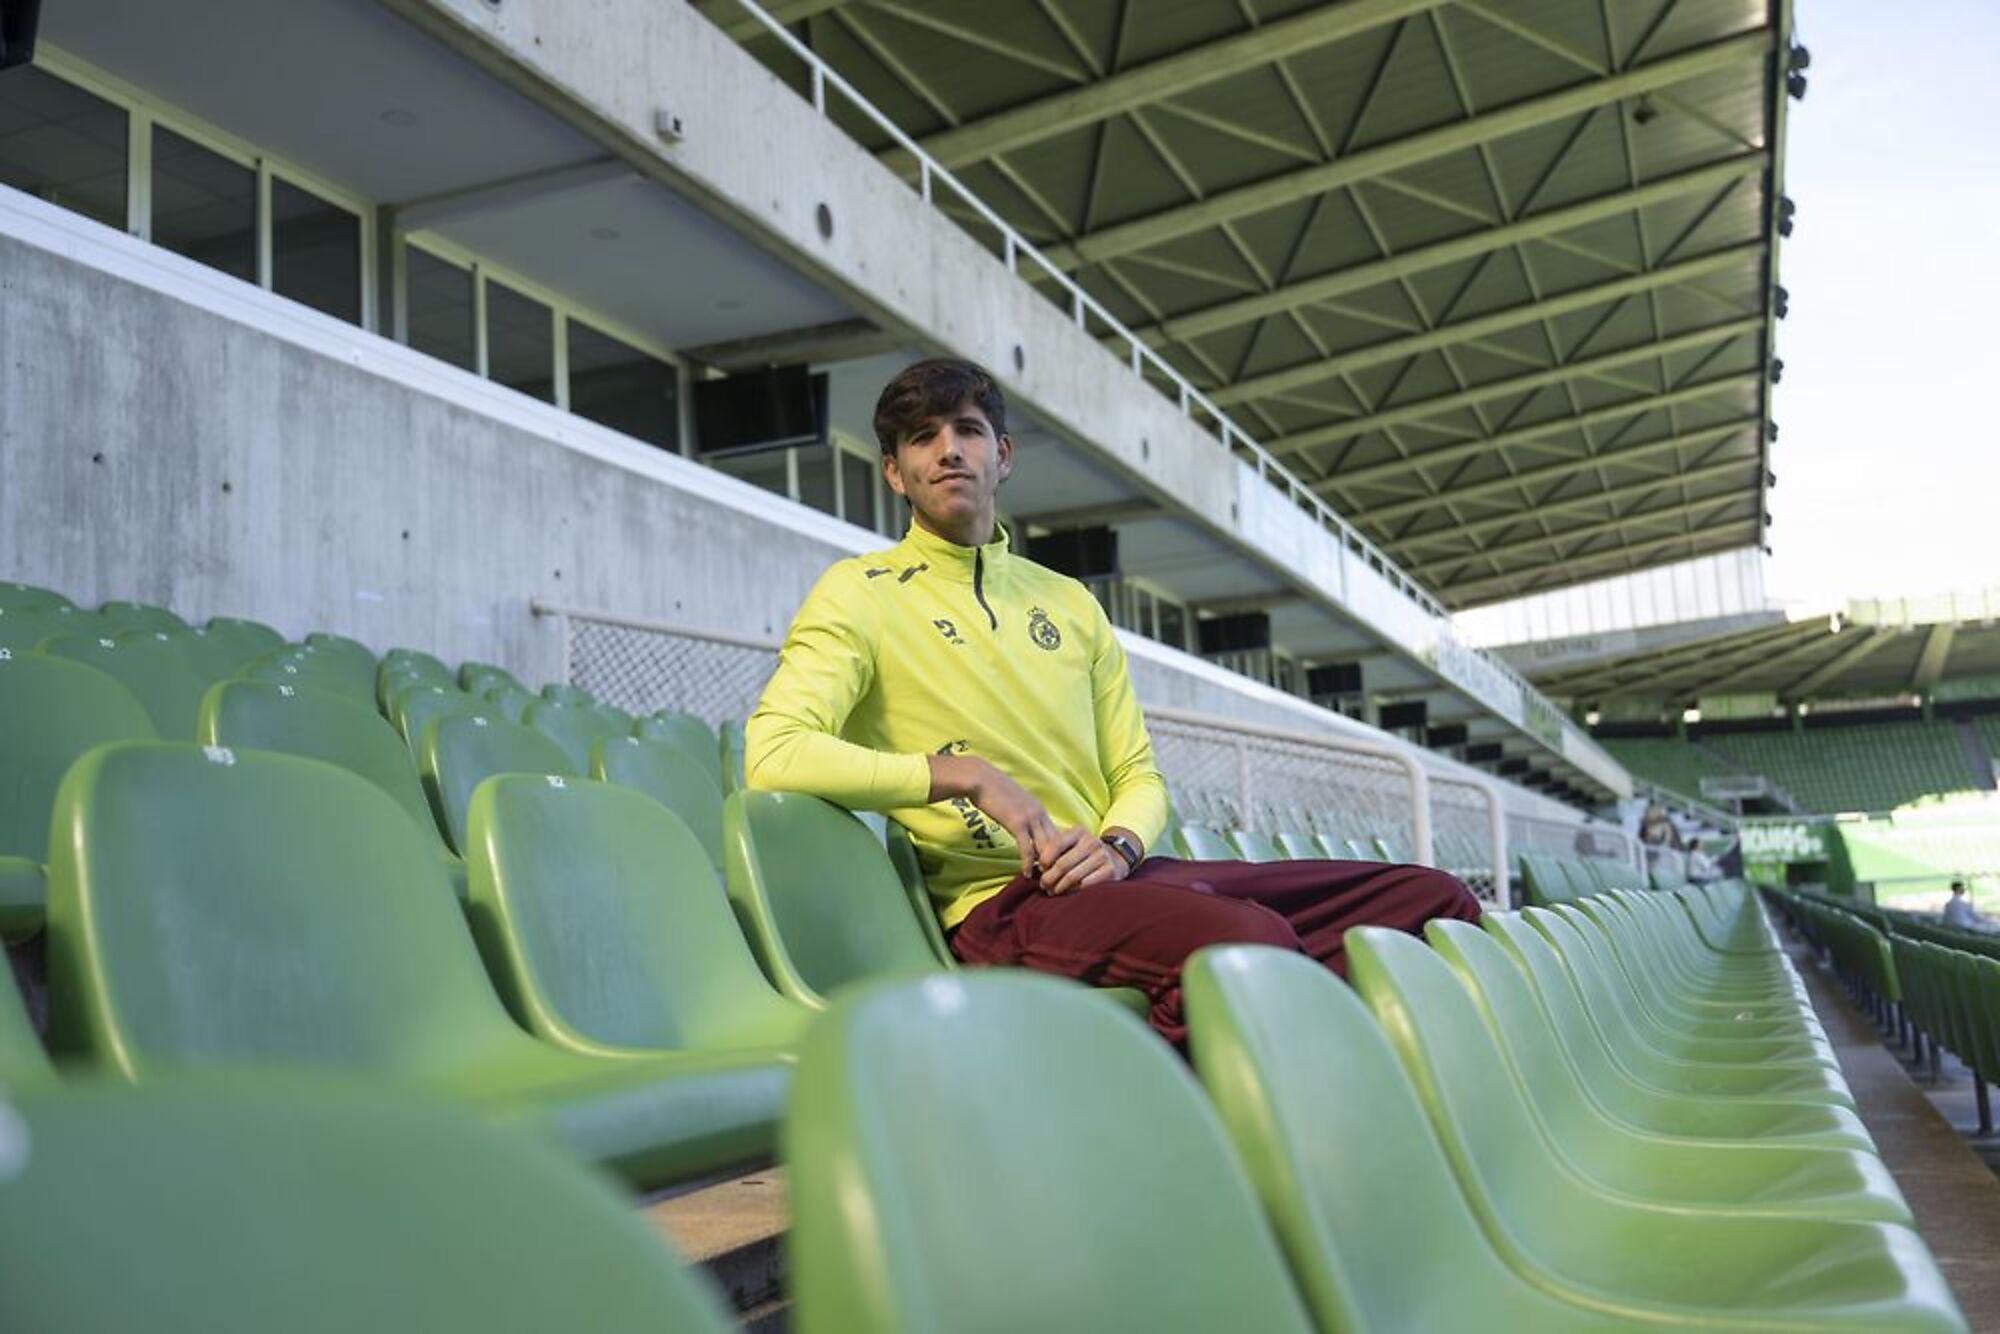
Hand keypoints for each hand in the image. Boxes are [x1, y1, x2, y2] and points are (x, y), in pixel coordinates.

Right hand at [929, 754, 1060, 874]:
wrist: (980, 779)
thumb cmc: (993, 791)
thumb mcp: (1015, 803)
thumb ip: (1023, 815)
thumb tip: (1024, 827)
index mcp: (1040, 809)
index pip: (1058, 834)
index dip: (1059, 852)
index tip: (1056, 867)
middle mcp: (1040, 813)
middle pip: (1056, 842)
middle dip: (1057, 862)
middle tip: (1055, 879)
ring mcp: (1030, 818)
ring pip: (1046, 847)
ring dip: (1045, 866)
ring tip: (1045, 881)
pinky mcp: (1018, 823)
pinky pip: (1027, 848)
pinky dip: (1028, 863)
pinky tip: (1027, 873)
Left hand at [1036, 826, 1126, 895]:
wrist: (1115, 858)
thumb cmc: (1084, 853)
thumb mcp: (1072, 844)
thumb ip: (1054, 849)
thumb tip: (1033, 863)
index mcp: (1079, 831)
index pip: (1056, 844)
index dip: (1044, 859)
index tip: (1040, 868)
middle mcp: (1092, 841)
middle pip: (1062, 864)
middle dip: (1049, 877)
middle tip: (1043, 885)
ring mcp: (1102, 856)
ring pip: (1072, 877)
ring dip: (1058, 887)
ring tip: (1051, 891)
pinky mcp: (1109, 871)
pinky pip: (1084, 886)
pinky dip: (1072, 891)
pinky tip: (1066, 893)